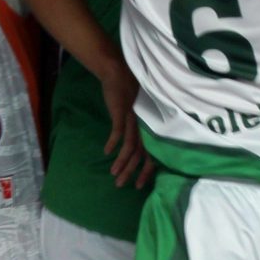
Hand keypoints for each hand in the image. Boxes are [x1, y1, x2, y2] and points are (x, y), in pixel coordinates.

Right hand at [98, 57, 152, 189]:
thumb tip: (134, 152)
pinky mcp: (122, 113)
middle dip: (132, 172)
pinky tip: (106, 151)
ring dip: (122, 162)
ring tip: (114, 174)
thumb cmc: (129, 96)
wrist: (119, 74)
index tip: (139, 185)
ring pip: (130, 147)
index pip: (152, 155)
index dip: (147, 171)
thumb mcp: (137, 117)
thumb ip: (137, 132)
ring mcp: (134, 120)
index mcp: (150, 129)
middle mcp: (145, 127)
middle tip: (122, 185)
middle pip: (141, 154)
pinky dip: (113, 143)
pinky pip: (118, 132)